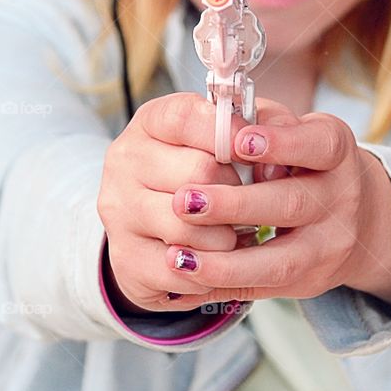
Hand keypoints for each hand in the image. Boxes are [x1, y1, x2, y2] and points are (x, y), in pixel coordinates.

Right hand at [97, 92, 291, 313]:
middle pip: (198, 172)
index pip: (187, 117)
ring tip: (231, 235)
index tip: (252, 150)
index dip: (229, 133)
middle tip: (244, 203)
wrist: (152, 228)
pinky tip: (213, 262)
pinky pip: (181, 270)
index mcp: (151, 122)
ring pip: (190, 226)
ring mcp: (120, 210)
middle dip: (235, 193)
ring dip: (225, 237)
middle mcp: (126, 160)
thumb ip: (254, 129)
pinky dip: (209, 272)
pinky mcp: (125, 258)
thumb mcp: (221, 139)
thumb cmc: (197, 176)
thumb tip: (270, 158)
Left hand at [165, 107, 390, 311]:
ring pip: (281, 260)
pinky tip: (188, 274)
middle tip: (186, 200)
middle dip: (236, 205)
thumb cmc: (303, 161)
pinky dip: (222, 282)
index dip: (280, 143)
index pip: (318, 144)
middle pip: (293, 204)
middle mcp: (341, 199)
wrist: (354, 218)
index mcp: (335, 152)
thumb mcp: (292, 129)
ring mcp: (329, 246)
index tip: (238, 140)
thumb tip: (221, 126)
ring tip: (179, 255)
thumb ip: (259, 121)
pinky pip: (263, 288)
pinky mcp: (308, 281)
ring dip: (225, 261)